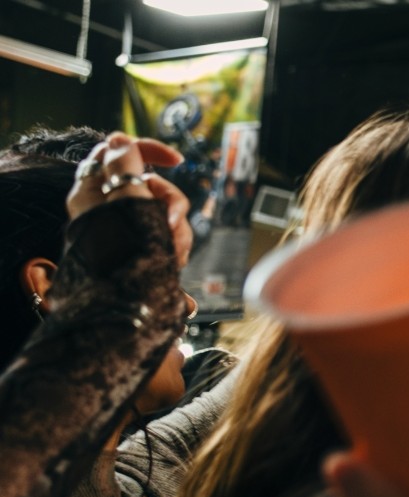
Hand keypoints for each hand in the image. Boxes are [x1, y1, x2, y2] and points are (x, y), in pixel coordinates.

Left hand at [68, 133, 191, 266]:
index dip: (149, 150)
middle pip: (150, 184)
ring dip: (177, 228)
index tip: (177, 162)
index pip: (119, 153)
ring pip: (163, 210)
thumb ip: (124, 166)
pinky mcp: (143, 246)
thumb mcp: (126, 201)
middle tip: (172, 223)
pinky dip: (175, 244)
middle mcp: (108, 207)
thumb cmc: (124, 254)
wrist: (126, 307)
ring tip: (174, 253)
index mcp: (93, 190)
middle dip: (171, 202)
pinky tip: (174, 260)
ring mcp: (128, 228)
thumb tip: (118, 139)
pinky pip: (166, 233)